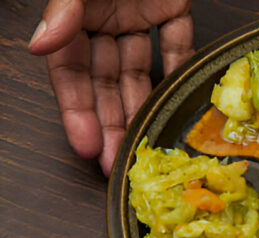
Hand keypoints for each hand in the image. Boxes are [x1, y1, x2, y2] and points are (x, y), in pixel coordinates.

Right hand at [28, 0, 194, 175]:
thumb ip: (64, 11)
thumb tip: (41, 46)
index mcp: (76, 15)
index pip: (70, 73)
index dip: (77, 111)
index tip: (86, 145)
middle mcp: (105, 20)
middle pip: (106, 82)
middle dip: (109, 123)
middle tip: (114, 161)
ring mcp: (139, 16)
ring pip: (139, 72)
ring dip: (140, 108)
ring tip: (142, 144)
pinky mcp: (172, 7)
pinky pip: (177, 44)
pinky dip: (178, 71)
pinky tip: (176, 102)